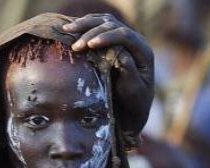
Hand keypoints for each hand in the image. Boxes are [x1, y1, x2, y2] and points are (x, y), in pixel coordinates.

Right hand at [63, 14, 154, 133]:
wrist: (132, 106)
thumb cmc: (133, 101)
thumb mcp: (133, 91)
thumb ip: (130, 72)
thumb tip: (121, 55)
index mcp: (143, 51)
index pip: (124, 35)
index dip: (106, 37)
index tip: (90, 45)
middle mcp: (134, 40)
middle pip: (112, 25)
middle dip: (91, 32)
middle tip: (76, 46)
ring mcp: (123, 37)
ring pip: (103, 21)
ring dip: (84, 24)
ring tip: (66, 31)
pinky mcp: (112, 38)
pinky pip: (97, 24)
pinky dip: (83, 25)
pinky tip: (70, 29)